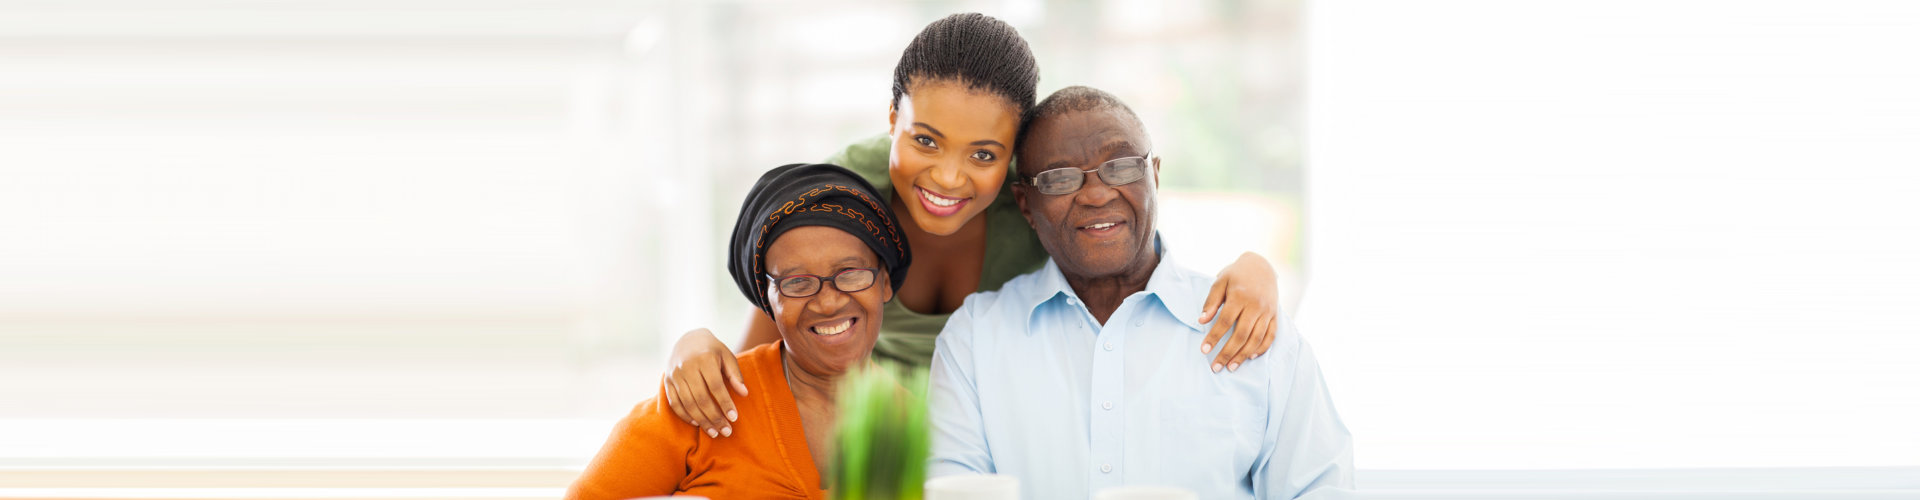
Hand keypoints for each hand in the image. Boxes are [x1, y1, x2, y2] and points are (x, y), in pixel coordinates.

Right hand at [661, 327, 748, 437]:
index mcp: (704, 358)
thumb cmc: (712, 350)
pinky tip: (697, 424)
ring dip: (701, 421)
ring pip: (687, 403)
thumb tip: (744, 393)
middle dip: (714, 417)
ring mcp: (674, 375)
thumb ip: (735, 374)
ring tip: (714, 432)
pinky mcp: (667, 382)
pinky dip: (685, 416)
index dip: (725, 403)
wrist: (687, 339)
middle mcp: (687, 366)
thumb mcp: (727, 356)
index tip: (734, 418)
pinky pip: (674, 403)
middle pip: (701, 398)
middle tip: (726, 431)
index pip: (715, 385)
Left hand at [1200, 251, 1280, 372]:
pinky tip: (1250, 357)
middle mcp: (1256, 305)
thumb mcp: (1220, 281)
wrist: (1261, 266)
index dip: (1214, 337)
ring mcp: (1267, 312)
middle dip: (1228, 353)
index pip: (1225, 321)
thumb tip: (1202, 321)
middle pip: (1241, 334)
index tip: (1204, 350)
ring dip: (1243, 355)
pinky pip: (1271, 335)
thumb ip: (1211, 301)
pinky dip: (1262, 348)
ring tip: (1231, 367)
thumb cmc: (1236, 274)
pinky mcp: (1275, 315)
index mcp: (1240, 296)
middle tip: (1216, 367)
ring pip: (1256, 338)